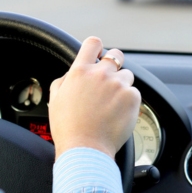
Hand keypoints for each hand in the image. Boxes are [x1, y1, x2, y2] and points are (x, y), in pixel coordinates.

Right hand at [49, 37, 140, 159]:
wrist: (85, 149)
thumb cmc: (68, 128)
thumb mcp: (57, 98)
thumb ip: (66, 80)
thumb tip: (73, 73)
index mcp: (80, 71)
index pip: (93, 43)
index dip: (97, 47)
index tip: (98, 54)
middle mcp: (100, 74)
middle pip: (116, 55)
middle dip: (115, 63)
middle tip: (110, 79)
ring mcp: (118, 85)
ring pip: (127, 76)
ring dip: (121, 85)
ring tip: (111, 104)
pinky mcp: (132, 97)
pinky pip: (134, 93)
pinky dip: (128, 102)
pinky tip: (117, 114)